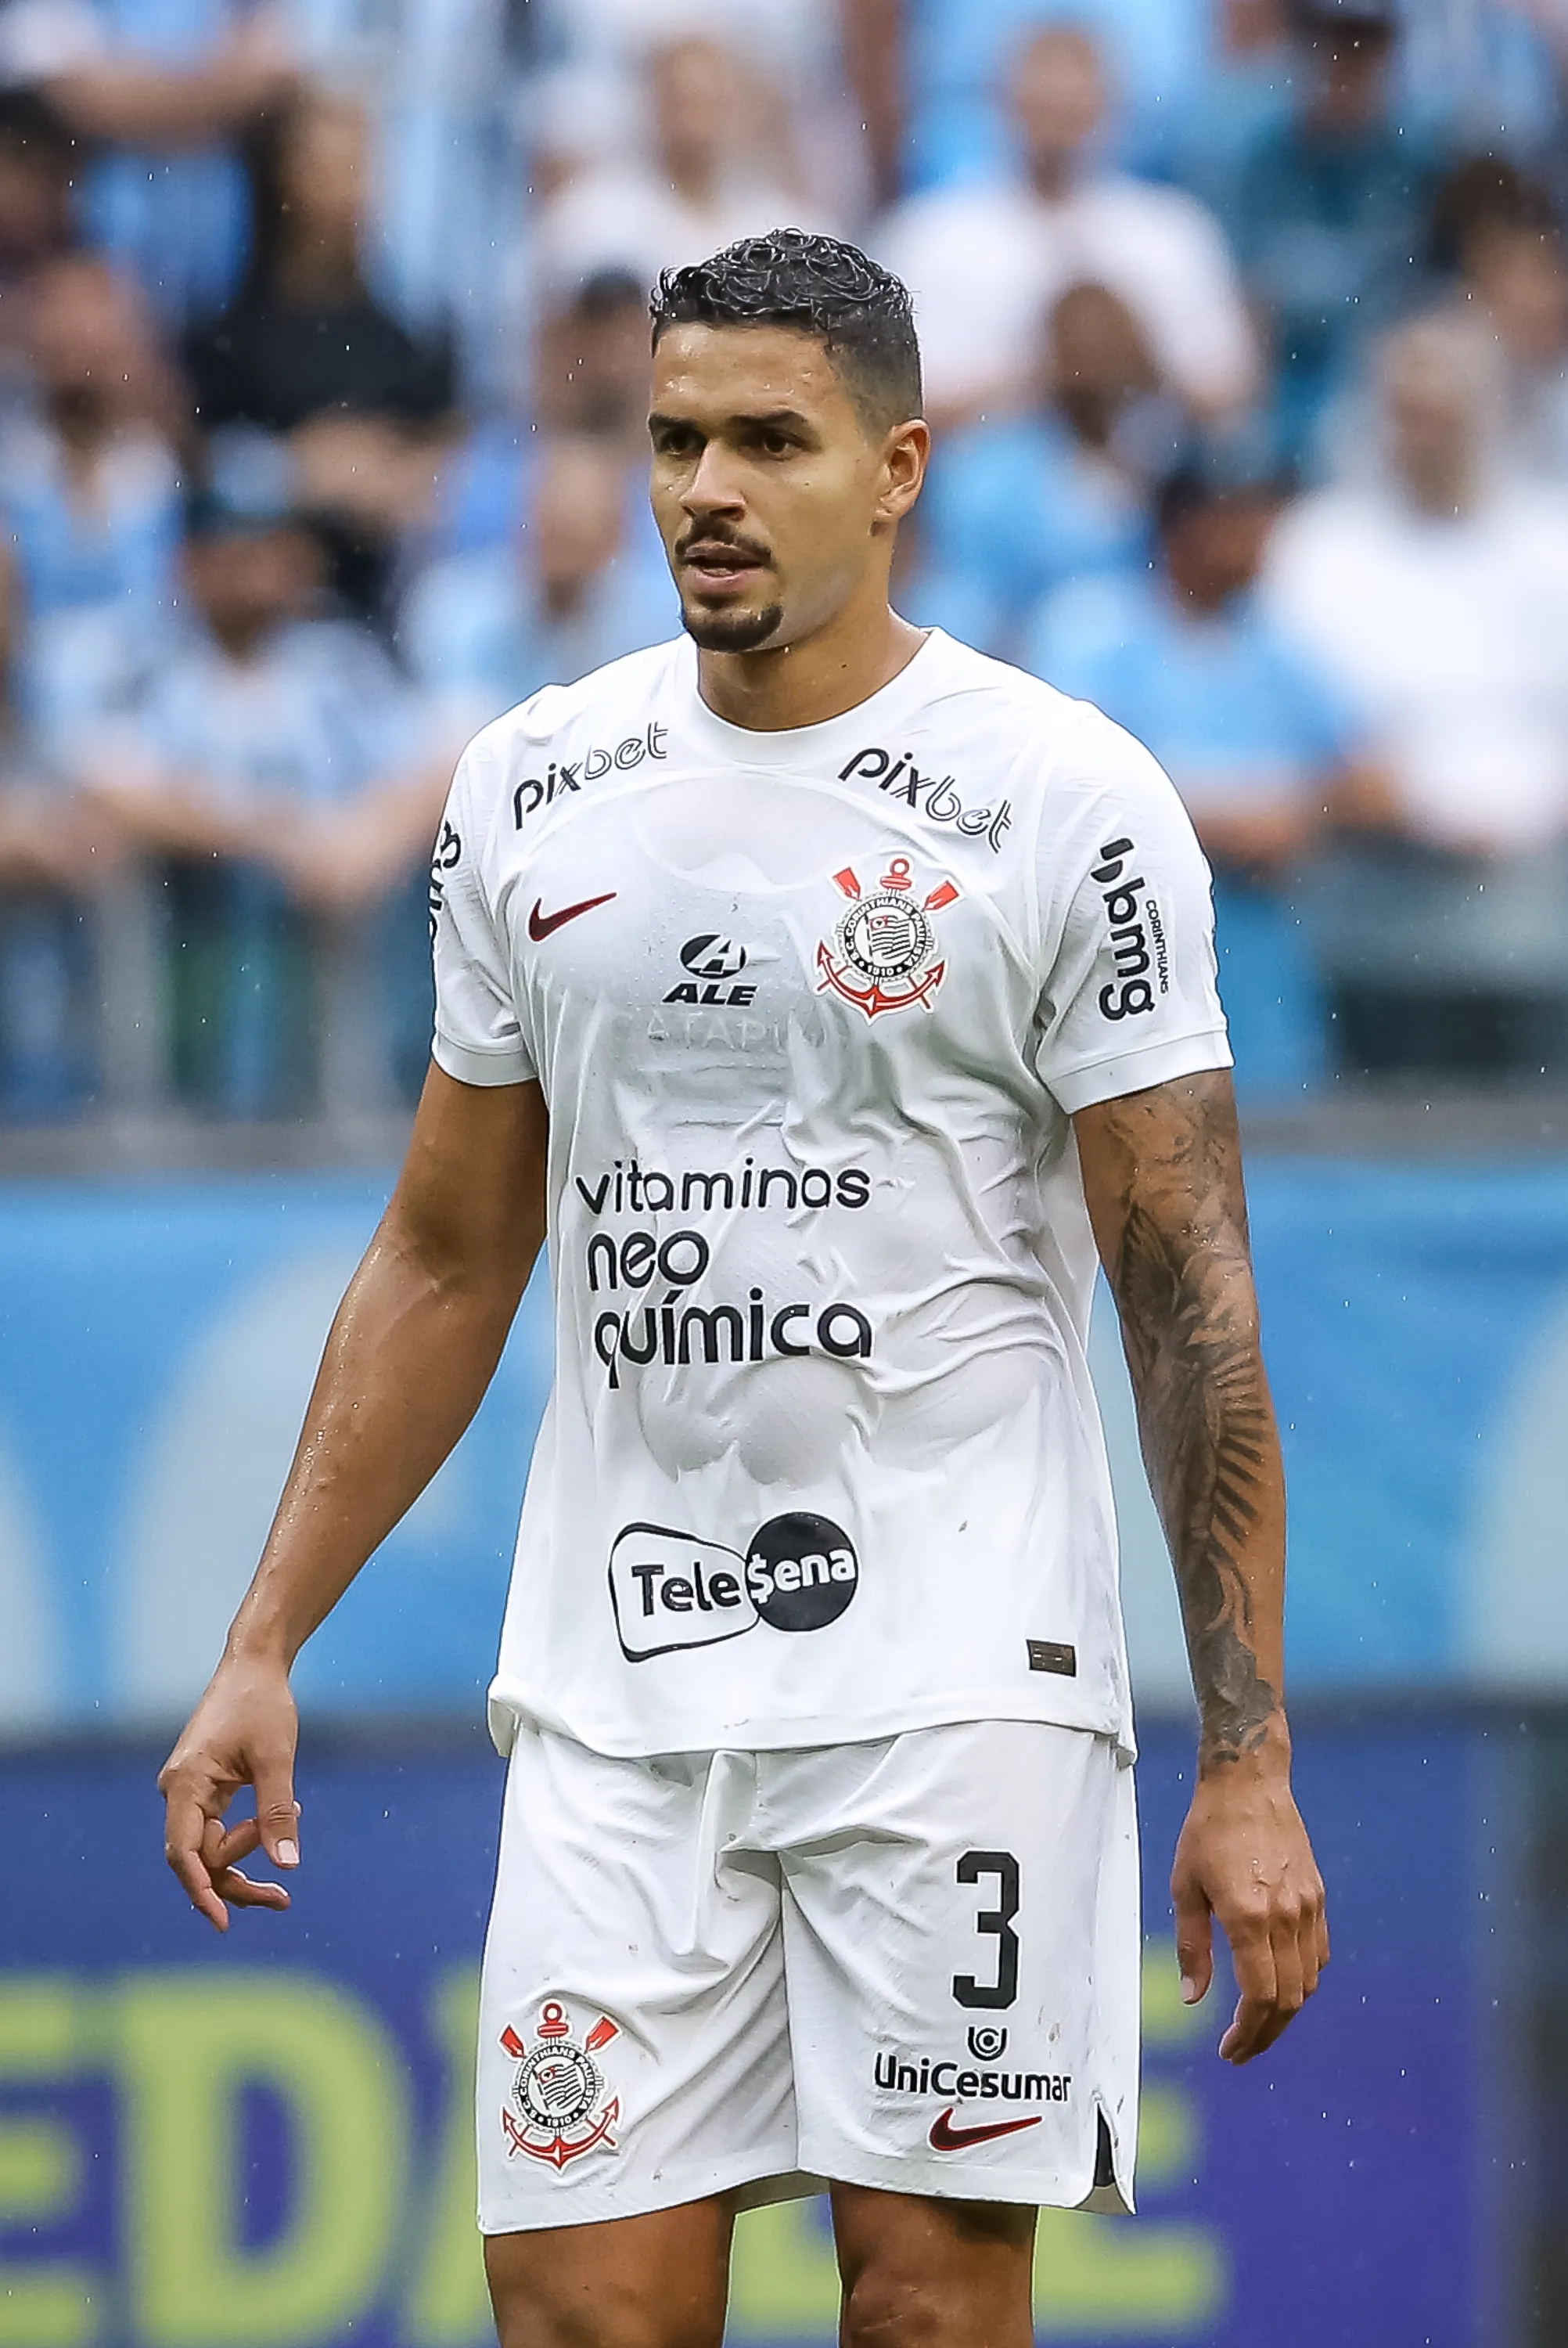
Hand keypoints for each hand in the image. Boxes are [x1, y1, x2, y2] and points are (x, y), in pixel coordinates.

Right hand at [157, 1652, 300, 1930]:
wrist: (253, 1664)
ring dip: (243, 1865)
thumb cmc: (263, 1704)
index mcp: (185, 1784)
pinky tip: (275, 1837)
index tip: (223, 1921)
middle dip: (236, 1884)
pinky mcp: (203, 1788)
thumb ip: (277, 1813)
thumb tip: (287, 1865)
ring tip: (283, 1889)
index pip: (184, 1853)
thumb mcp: (276, 1759)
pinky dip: (245, 1840)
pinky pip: (216, 1830)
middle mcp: (178, 1791)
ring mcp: (188, 1791)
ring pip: (208, 1849)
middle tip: (283, 1901)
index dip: (201, 1891)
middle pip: (198, 1858)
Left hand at [1171, 1756, 1327, 2062]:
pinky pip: (1318, 1954)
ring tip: (1258, 2024)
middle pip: (1289, 2000)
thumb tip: (1193, 1998)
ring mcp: (1307, 1907)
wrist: (1249, 1782)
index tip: (1230, 2050)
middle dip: (1266, 2034)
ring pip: (1308, 1982)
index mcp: (1249, 1917)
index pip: (1259, 1997)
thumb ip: (1192, 1946)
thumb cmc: (1208, 1830)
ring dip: (1286, 2012)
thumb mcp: (1185, 1887)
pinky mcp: (1318, 1897)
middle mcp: (1286, 1918)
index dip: (1247, 2033)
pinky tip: (1281, 1984)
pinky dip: (1303, 1980)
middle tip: (1242, 2049)